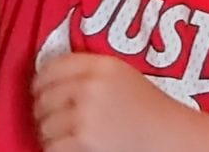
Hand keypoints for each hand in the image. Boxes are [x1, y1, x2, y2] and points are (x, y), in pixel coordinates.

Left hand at [32, 53, 185, 151]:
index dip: (41, 80)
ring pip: (45, 123)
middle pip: (44, 95)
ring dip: (49, 133)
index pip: (53, 66)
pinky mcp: (83, 139)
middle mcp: (91, 85)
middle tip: (50, 119)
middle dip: (44, 110)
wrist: (170, 138)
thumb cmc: (150, 111)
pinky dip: (56, 150)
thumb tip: (51, 79)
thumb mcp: (124, 77)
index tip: (38, 90)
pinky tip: (69, 149)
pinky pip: (52, 145)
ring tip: (62, 136)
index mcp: (102, 65)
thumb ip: (92, 72)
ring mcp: (86, 113)